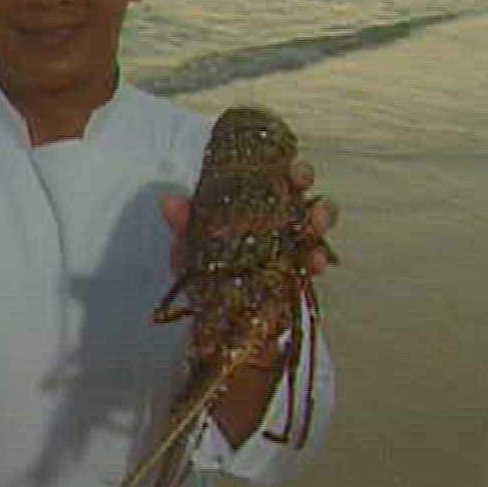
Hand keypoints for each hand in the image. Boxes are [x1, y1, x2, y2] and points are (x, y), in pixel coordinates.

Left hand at [157, 157, 339, 284]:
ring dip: (319, 219)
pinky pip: (313, 263)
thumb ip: (183, 226)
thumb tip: (169, 203)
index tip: (291, 166)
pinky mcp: (297, 275)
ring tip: (315, 222)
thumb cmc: (204, 272)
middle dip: (304, 185)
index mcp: (251, 205)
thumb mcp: (189, 248)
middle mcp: (275, 220)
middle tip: (302, 183)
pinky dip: (317, 260)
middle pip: (299, 194)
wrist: (213, 320)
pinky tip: (316, 261)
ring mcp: (290, 247)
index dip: (285, 169)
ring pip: (314, 225)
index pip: (271, 177)